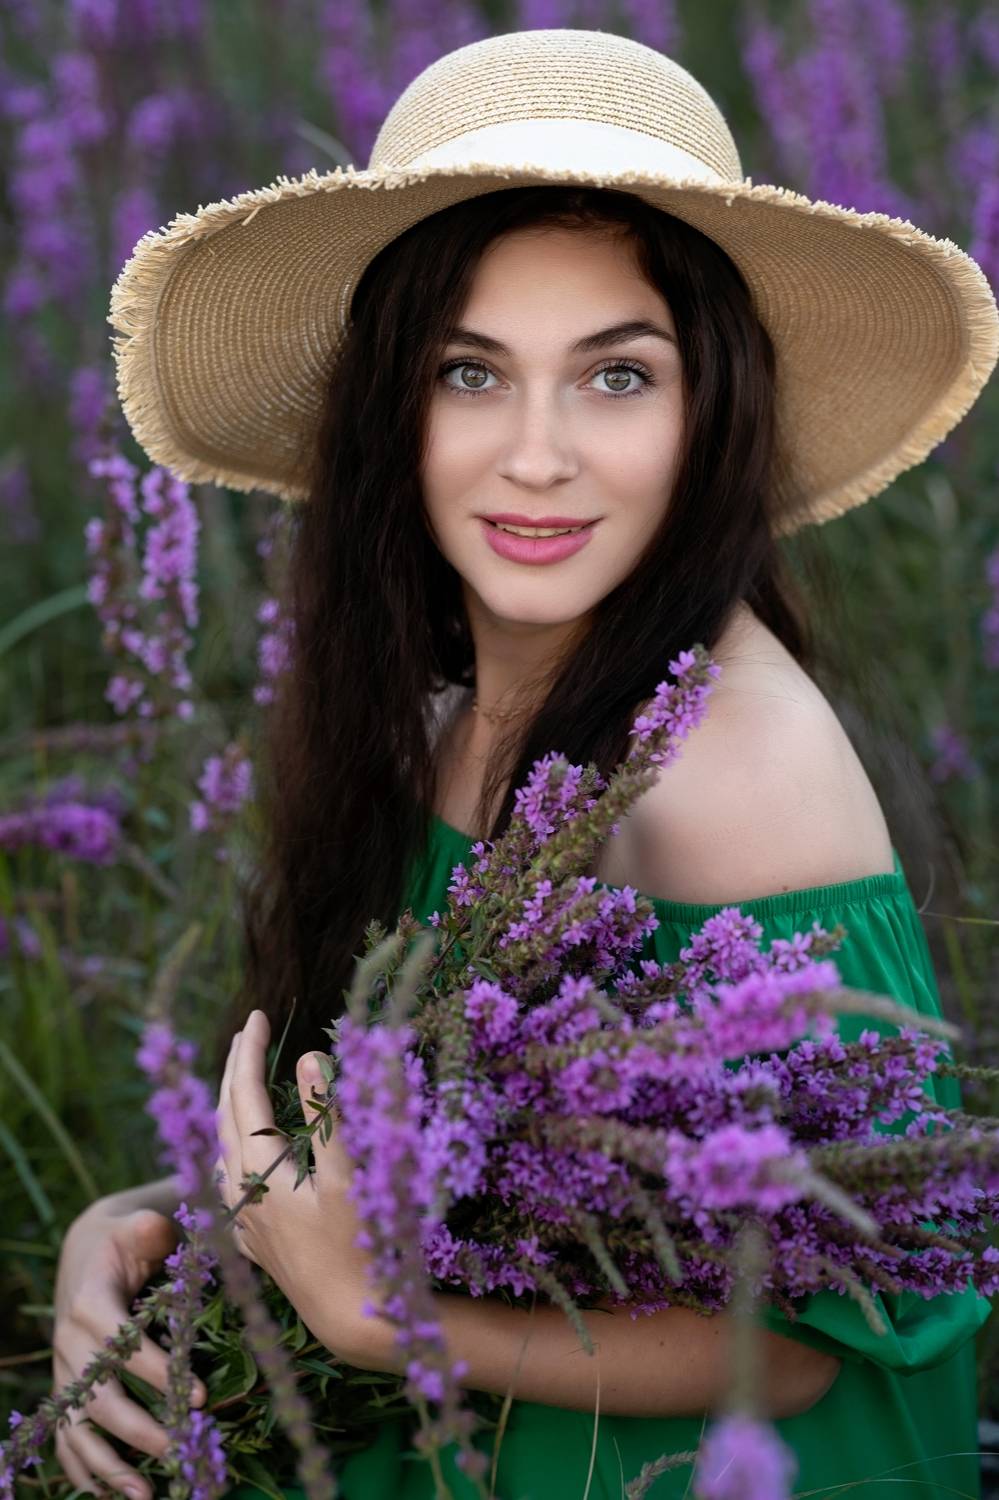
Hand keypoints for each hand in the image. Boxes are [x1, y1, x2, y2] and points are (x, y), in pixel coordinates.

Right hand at [52, 1202, 206, 1498]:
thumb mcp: (137, 1226)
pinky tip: (113, 1498)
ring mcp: (64, 1373)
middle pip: (97, 1397)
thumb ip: (147, 1229)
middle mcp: (70, 1344)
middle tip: (179, 1448)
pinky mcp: (66, 1392)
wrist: (87, 1253)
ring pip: (78, 1428)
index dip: (157, 1370)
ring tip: (146, 1494)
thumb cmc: (127, 1239)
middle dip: (137, 1429)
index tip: (198, 1393)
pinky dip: (85, 1472)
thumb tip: (156, 1230)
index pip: (119, 1344)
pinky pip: (67, 1440)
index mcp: (89, 1304)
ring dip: (108, 1466)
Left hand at [214, 1010, 382, 1359]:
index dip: (249, 1050)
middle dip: (234, 1068)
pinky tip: (246, 1147)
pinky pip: (232, 1178)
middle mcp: (240, 1192)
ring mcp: (244, 1218)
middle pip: (224, 1115)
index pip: (244, 1093)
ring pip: (224, 1147)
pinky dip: (237, 1145)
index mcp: (259, 1170)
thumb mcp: (350, 1174)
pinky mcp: (255, 1240)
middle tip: (249, 1031)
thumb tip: (307, 1058)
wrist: (353, 1319)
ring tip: (243, 1076)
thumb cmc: (363, 1243)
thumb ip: (328, 1113)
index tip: (259, 1014)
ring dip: (232, 1105)